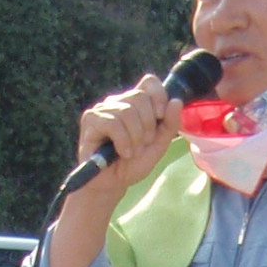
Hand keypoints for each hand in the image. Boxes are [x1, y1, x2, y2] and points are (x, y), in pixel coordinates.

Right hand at [73, 73, 184, 196]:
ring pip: (127, 111)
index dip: (158, 95)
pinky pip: (113, 123)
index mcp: (135, 103)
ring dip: (135, 137)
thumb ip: (169, 124)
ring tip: (131, 152)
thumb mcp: (158, 145)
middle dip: (148, 124)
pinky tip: (123, 153)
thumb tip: (176, 101)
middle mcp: (118, 102)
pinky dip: (123, 141)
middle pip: (140, 96)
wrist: (112, 184)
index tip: (160, 116)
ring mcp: (103, 109)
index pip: (149, 82)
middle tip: (143, 144)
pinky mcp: (90, 120)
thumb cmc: (133, 164)